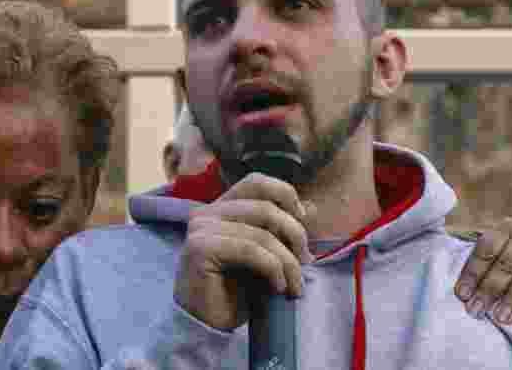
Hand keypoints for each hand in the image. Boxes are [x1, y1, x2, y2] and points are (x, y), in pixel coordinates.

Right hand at [175, 173, 313, 330]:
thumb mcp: (265, 256)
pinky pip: (251, 250)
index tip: (303, 222)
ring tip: (295, 285)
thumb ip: (280, 231)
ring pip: (262, 233)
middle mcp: (206, 213)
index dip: (285, 195)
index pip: (256, 183)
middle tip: (306, 263)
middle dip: (295, 234)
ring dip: (288, 262)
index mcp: (220, 209)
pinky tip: (278, 288)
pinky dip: (273, 269)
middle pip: (265, 207)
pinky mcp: (200, 248)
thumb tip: (311, 208)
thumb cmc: (234, 292)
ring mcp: (201, 229)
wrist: (206, 328)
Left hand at [452, 218, 511, 324]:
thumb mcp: (491, 251)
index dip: (474, 272)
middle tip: (478, 309)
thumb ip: (479, 265)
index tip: (463, 295)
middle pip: (508, 262)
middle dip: (491, 288)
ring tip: (502, 317)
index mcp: (505, 228)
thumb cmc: (507, 252)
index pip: (487, 249)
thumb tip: (463, 293)